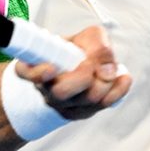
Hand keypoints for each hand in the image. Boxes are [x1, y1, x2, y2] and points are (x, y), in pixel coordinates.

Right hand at [15, 25, 131, 119]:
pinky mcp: (82, 112)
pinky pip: (104, 105)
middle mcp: (45, 88)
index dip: (38, 73)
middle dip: (85, 77)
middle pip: (62, 92)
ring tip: (109, 67)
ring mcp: (63, 104)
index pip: (26, 72)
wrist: (76, 69)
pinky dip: (119, 89)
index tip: (51, 68)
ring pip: (87, 100)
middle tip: (93, 64)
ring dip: (106, 81)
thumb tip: (107, 67)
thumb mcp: (83, 37)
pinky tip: (123, 77)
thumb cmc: (75, 51)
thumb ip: (95, 43)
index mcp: (35, 66)